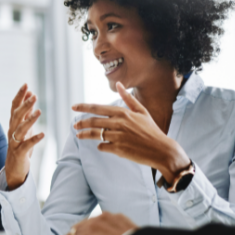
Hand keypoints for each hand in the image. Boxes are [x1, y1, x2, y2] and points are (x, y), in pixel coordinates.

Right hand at [5, 83, 45, 189]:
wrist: (14, 167)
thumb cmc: (20, 145)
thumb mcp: (24, 127)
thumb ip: (26, 113)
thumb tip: (31, 96)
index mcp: (13, 124)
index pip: (14, 107)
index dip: (20, 96)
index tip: (26, 85)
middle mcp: (12, 131)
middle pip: (16, 116)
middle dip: (24, 105)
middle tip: (34, 95)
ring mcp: (14, 142)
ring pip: (20, 129)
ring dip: (29, 119)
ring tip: (39, 111)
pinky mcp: (19, 153)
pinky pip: (26, 145)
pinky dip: (34, 139)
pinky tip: (43, 134)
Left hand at [72, 82, 189, 179]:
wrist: (161, 150)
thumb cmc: (151, 130)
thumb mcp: (142, 111)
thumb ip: (128, 98)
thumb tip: (119, 84)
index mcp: (123, 113)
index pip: (98, 108)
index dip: (83, 107)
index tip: (74, 107)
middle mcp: (119, 123)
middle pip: (93, 121)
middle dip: (81, 123)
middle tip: (75, 126)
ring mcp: (118, 137)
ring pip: (95, 134)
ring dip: (85, 135)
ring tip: (79, 135)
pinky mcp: (119, 149)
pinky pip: (103, 146)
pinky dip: (100, 146)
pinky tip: (100, 146)